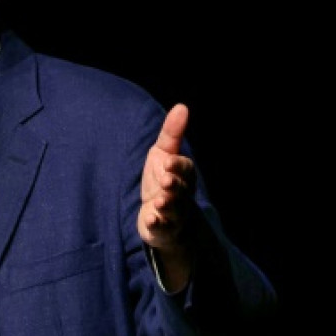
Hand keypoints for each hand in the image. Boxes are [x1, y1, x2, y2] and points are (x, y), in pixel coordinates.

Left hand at [138, 103, 196, 258]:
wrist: (161, 213)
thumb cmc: (162, 179)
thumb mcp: (163, 154)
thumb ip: (172, 133)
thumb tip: (182, 106)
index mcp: (184, 175)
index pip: (185, 169)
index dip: (177, 166)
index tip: (168, 162)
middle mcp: (182, 194)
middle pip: (181, 190)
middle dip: (174, 186)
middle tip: (165, 182)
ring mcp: (173, 213)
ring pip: (174, 210)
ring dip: (167, 206)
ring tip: (159, 202)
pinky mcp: (162, 228)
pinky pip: (161, 228)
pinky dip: (157, 224)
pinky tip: (150, 219)